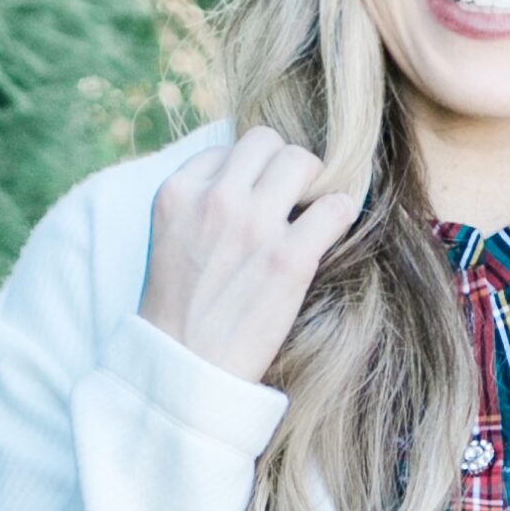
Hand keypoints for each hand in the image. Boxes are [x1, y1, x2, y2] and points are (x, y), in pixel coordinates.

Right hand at [138, 127, 362, 384]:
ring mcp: (253, 226)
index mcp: (178, 191)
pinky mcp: (288, 260)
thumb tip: (244, 178)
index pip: (228, 148)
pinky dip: (340, 215)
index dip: (247, 173)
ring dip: (313, 184)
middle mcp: (215, 199)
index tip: (252, 200)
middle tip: (289, 201)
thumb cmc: (179, 308)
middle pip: (268, 142)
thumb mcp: (169, 238)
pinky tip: (329, 232)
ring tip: (308, 215)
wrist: (183, 368)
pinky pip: (335, 207)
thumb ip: (198, 202)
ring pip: (303, 161)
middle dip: (283, 166)